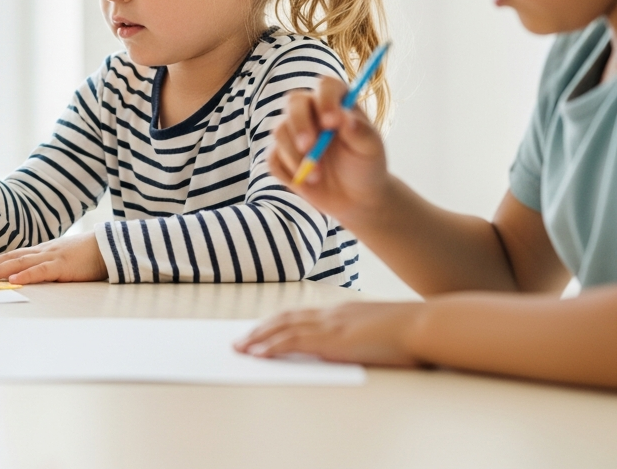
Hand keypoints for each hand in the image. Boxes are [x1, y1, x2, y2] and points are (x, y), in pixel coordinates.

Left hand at [0, 232, 108, 283]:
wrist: (109, 245)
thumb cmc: (87, 254)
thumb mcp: (62, 258)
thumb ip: (47, 264)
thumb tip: (30, 274)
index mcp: (42, 251)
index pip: (12, 255)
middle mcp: (42, 251)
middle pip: (10, 258)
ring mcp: (51, 257)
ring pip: (20, 263)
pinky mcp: (62, 266)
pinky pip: (41, 271)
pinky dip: (26, 276)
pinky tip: (13, 280)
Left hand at [234, 302, 425, 366]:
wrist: (425, 325)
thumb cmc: (415, 331)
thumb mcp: (384, 330)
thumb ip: (366, 334)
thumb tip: (363, 344)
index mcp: (344, 311)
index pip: (303, 314)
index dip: (280, 321)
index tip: (264, 328)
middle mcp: (332, 314)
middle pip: (286, 318)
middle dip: (261, 329)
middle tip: (242, 339)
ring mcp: (331, 325)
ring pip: (282, 329)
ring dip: (257, 338)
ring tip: (240, 348)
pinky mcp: (331, 339)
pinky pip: (291, 342)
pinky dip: (270, 347)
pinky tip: (257, 354)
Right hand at [268, 77, 392, 224]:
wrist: (356, 198)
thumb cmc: (366, 166)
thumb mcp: (371, 149)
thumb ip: (360, 132)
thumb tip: (344, 118)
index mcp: (336, 103)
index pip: (326, 86)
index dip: (325, 99)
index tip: (331, 122)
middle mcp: (311, 112)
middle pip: (293, 102)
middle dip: (299, 125)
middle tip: (309, 147)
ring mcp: (293, 133)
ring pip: (279, 132)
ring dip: (295, 156)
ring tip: (317, 176)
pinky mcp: (281, 155)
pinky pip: (272, 158)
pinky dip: (288, 172)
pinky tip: (307, 182)